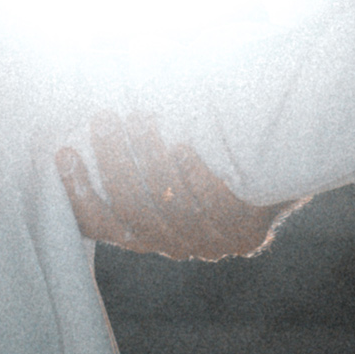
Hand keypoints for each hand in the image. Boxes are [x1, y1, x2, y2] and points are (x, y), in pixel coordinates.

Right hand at [58, 110, 294, 261]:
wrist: (290, 162)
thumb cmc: (211, 151)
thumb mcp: (166, 155)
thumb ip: (131, 145)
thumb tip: (87, 108)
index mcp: (149, 233)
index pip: (100, 225)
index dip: (78, 193)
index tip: (64, 151)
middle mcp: (177, 245)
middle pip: (133, 212)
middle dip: (114, 162)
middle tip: (104, 119)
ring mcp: (213, 243)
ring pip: (171, 207)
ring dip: (152, 160)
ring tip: (143, 118)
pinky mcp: (248, 233)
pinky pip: (213, 206)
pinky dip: (196, 176)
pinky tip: (185, 146)